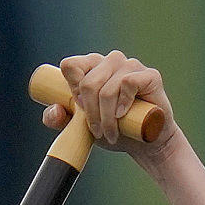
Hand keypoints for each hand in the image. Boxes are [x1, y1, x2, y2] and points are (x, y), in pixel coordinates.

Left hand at [42, 50, 178, 163]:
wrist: (146, 143)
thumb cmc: (114, 130)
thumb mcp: (81, 127)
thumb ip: (61, 119)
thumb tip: (54, 111)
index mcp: (91, 66)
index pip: (70, 66)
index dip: (72, 90)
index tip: (80, 110)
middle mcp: (110, 61)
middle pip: (88, 83)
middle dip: (90, 114)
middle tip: (98, 132)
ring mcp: (131, 65)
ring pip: (107, 89)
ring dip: (107, 117)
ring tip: (112, 133)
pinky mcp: (150, 75)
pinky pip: (128, 83)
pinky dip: (123, 103)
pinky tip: (124, 115)